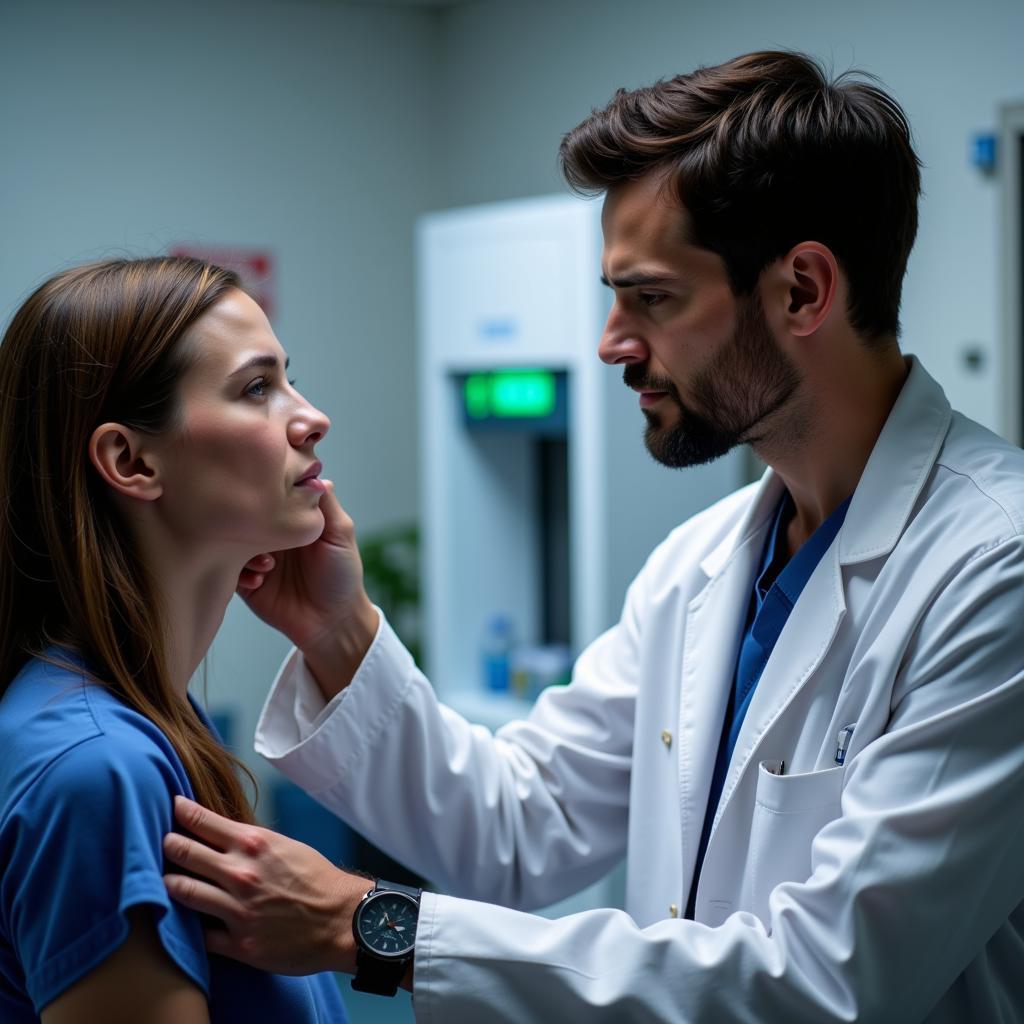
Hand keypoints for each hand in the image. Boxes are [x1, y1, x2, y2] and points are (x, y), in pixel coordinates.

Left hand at [163, 796, 368, 975]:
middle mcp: (242, 873)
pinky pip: (200, 934)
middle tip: (159, 843)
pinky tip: (185, 921)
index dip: (182, 813)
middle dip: (167, 845)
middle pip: (185, 853)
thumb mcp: (286, 846)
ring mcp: (238, 910)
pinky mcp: (240, 943)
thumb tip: (221, 836)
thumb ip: (251, 843)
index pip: (204, 822)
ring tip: (163, 880)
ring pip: (183, 892)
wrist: (342, 920)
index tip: (171, 807)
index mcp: (255, 844)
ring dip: (169, 884)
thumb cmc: (317, 879)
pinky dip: (190, 926)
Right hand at [237, 481, 378, 693]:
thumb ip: (324, 504)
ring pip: (230, 539)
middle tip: (262, 532)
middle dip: (248, 519)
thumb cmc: (341, 575)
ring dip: (244, 550)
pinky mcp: (243, 580)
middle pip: (245, 512)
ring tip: (269, 565)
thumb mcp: (340, 533)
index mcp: (290, 516)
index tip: (266, 492)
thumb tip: (312, 472)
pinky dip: (240, 572)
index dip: (266, 489)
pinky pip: (227, 568)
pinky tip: (260, 581)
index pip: (270, 491)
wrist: (331, 622)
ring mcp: (254, 555)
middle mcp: (269, 532)